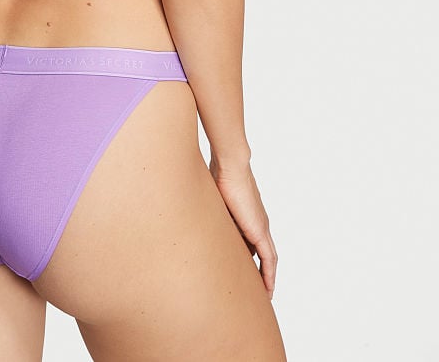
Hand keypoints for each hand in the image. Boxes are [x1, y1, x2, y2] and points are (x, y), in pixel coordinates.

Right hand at [209, 159, 278, 298]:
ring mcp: (261, 227)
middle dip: (259, 271)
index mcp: (246, 215)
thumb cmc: (218, 174)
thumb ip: (206, 209)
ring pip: (268, 259)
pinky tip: (268, 288)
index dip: (248, 257)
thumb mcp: (211, 198)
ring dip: (267, 276)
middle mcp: (257, 222)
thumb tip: (189, 213)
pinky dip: (270, 274)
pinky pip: (270, 259)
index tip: (243, 271)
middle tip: (254, 289)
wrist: (229, 165)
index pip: (250, 242)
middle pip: (261, 253)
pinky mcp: (260, 231)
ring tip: (263, 294)